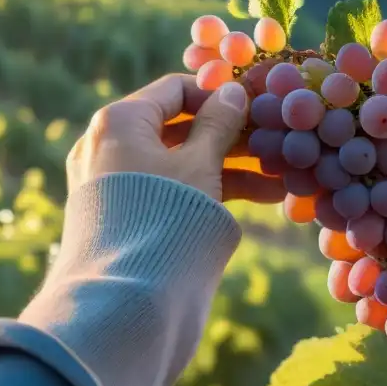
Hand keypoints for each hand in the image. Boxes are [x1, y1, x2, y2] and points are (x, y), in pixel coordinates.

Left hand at [67, 74, 285, 203]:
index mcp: (118, 120)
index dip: (218, 95)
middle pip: (178, 127)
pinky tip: (262, 198)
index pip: (174, 89)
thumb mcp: (200, 164)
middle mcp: (106, 144)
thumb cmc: (164, 215)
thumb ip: (218, 124)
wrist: (124, 296)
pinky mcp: (122, 211)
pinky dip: (207, 188)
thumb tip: (232, 91)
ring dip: (227, 166)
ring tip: (279, 179)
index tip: (256, 106)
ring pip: (177, 161)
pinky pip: (168, 187)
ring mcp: (112, 180)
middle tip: (273, 142)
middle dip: (229, 136)